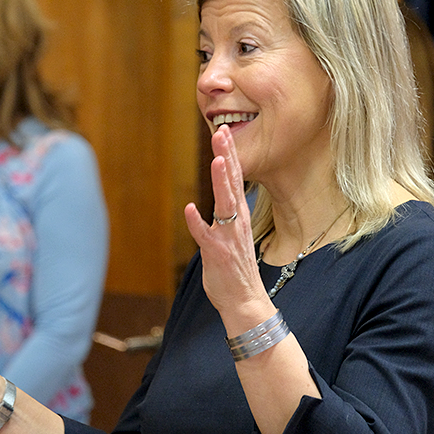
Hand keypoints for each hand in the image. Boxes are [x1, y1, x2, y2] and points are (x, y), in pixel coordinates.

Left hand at [183, 125, 272, 333]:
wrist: (244, 300)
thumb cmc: (235, 267)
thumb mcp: (233, 233)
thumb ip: (227, 212)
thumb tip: (221, 193)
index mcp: (238, 216)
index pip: (235, 179)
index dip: (230, 155)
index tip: (224, 132)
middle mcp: (236, 222)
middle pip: (232, 183)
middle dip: (227, 157)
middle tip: (223, 133)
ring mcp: (228, 237)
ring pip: (224, 204)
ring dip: (220, 182)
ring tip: (218, 160)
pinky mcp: (217, 254)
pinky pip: (206, 236)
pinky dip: (197, 223)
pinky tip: (189, 209)